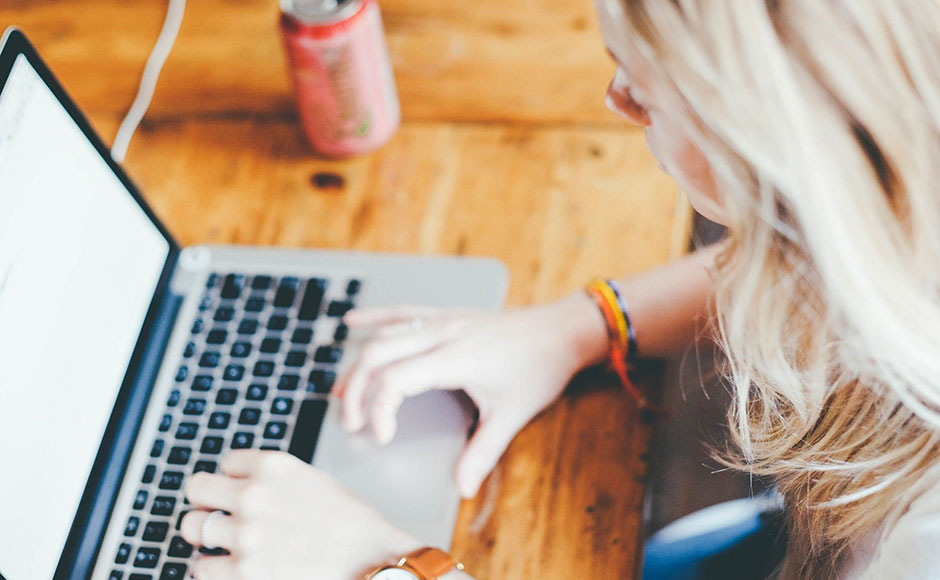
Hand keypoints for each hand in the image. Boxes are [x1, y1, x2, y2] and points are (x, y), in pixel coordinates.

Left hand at [181, 450, 420, 579]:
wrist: (369, 558)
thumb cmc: (347, 521)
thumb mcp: (308, 479)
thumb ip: (271, 479)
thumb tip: (236, 485)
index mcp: (273, 466)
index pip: (226, 463)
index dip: (235, 479)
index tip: (244, 491)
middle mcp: (254, 494)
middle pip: (196, 489)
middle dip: (208, 502)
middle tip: (219, 514)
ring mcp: (245, 534)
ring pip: (192, 527)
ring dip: (207, 535)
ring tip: (225, 541)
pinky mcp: (243, 571)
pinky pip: (201, 567)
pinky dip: (212, 568)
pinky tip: (232, 565)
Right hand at [336, 293, 607, 497]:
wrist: (562, 330)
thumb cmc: (539, 368)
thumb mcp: (513, 414)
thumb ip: (483, 452)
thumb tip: (462, 487)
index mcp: (454, 358)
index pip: (395, 379)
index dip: (380, 410)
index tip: (383, 437)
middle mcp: (442, 334)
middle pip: (378, 354)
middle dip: (356, 390)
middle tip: (352, 423)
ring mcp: (443, 320)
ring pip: (386, 334)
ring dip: (359, 362)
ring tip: (341, 392)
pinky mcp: (447, 315)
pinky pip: (403, 312)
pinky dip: (375, 317)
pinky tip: (353, 323)